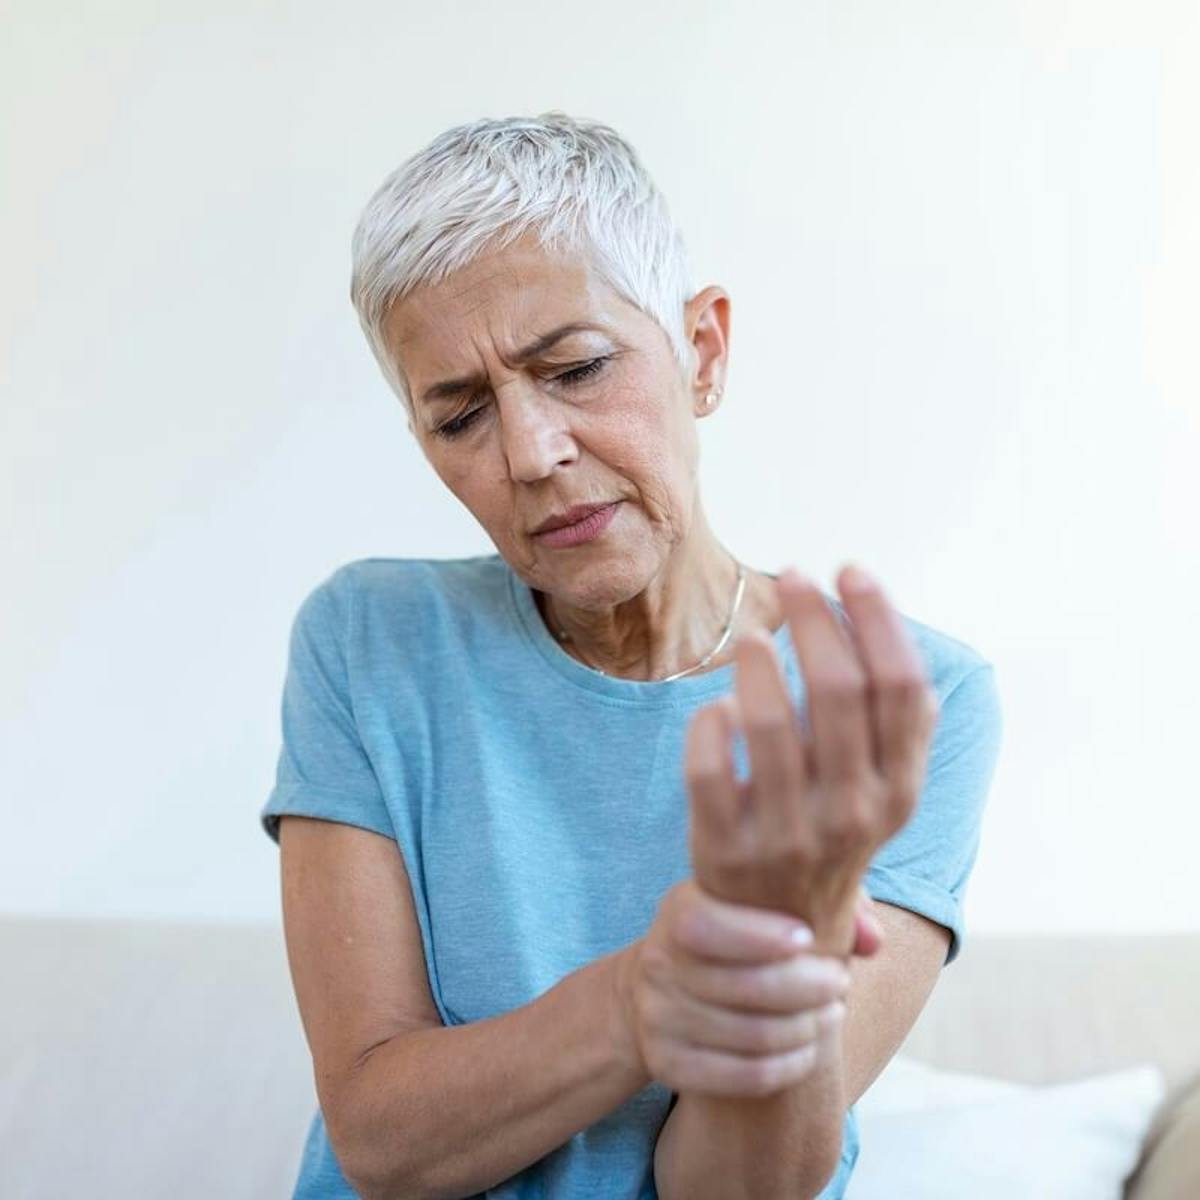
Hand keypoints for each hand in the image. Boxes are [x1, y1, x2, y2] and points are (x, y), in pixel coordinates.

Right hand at [617, 878, 850, 1098]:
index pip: (707, 925)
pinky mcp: (668, 1064)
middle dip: (808, 986)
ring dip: (808, 1028)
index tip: (808, 938)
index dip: (760, 935)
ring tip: (832, 1013)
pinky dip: (790, 1066)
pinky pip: (745, 1075)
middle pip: (746, 986)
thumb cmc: (733, 933)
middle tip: (840, 981)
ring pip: (754, 1035)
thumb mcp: (757, 902)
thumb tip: (872, 939)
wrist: (660, 989)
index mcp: (677, 912)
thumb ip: (825, 901)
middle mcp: (658, 964)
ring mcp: (659, 1018)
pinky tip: (810, 1049)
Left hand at [686, 564, 938, 956]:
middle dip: (814, 618)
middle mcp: (854, 812)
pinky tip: (716, 705)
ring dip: (758, 663)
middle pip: (839, 690)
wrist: (778, 940)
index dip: (877, 619)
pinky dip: (710, 724)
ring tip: (751, 634)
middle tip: (792, 578)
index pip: (901, 687)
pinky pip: (710, 769)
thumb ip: (895, 724)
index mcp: (899, 790)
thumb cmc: (830, 837)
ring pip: (771, 723)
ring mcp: (788, 833)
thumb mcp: (882, 794)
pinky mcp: (726, 848)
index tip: (849, 571)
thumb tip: (885, 624)